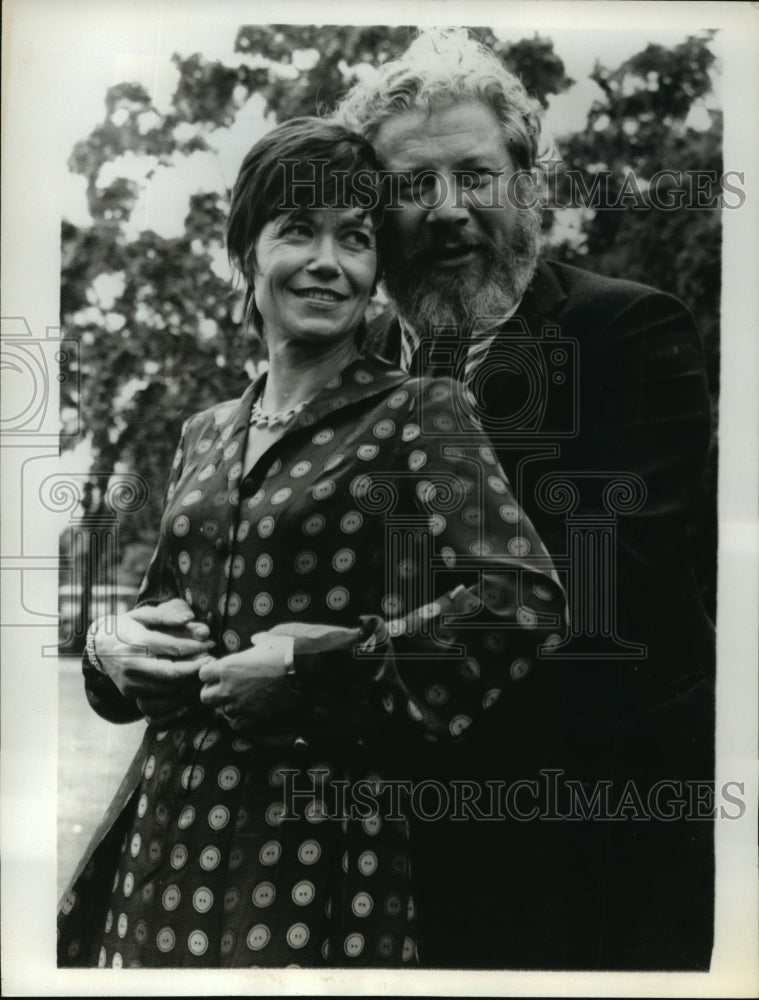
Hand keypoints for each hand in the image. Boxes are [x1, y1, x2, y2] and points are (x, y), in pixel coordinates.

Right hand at [94, 598, 214, 705]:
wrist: (98, 646)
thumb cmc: (126, 626)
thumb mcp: (143, 614)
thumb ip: (167, 615)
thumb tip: (191, 618)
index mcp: (136, 642)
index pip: (172, 648)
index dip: (195, 647)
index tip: (210, 643)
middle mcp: (132, 665)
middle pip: (171, 673)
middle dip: (195, 668)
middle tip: (211, 660)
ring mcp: (130, 682)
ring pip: (167, 688)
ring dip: (190, 681)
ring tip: (204, 669)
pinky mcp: (131, 693)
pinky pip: (160, 697)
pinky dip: (178, 691)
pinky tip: (189, 681)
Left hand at [198, 632, 295, 729]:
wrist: (302, 670)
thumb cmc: (283, 652)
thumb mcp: (267, 640)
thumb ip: (256, 641)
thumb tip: (256, 639)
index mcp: (227, 667)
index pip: (203, 674)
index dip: (210, 672)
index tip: (217, 671)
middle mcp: (228, 688)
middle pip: (205, 697)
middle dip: (212, 691)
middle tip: (223, 687)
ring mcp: (239, 704)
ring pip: (220, 711)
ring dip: (226, 705)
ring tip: (236, 700)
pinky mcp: (253, 716)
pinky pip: (236, 724)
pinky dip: (238, 719)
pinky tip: (245, 712)